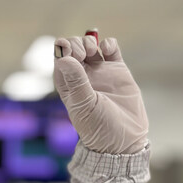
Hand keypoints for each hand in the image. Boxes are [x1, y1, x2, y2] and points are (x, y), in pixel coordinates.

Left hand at [53, 36, 147, 153]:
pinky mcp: (117, 71)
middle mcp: (81, 76)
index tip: (73, 55)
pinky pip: (110, 50)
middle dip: (77, 44)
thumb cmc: (99, 128)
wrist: (124, 141)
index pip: (59, 57)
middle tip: (85, 54)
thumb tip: (63, 58)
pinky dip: (108, 44)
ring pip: (90, 45)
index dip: (63, 49)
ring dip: (90, 42)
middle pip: (73, 48)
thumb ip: (77, 81)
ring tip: (94, 52)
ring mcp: (99, 72)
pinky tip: (108, 49)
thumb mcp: (85, 105)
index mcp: (67, 84)